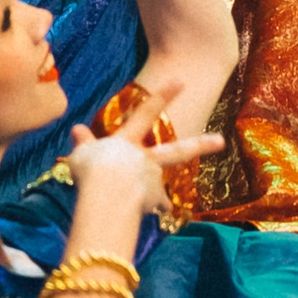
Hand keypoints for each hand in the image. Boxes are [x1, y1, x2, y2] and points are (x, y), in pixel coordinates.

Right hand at [65, 81, 223, 216]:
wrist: (106, 197)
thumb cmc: (91, 172)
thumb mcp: (82, 154)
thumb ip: (84, 143)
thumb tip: (76, 128)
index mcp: (127, 142)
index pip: (146, 113)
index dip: (163, 96)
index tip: (180, 81)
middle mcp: (145, 158)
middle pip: (178, 151)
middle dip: (201, 144)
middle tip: (221, 141)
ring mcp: (153, 179)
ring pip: (160, 185)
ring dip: (157, 195)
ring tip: (157, 206)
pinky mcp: (154, 201)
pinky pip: (155, 208)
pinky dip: (153, 211)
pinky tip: (147, 217)